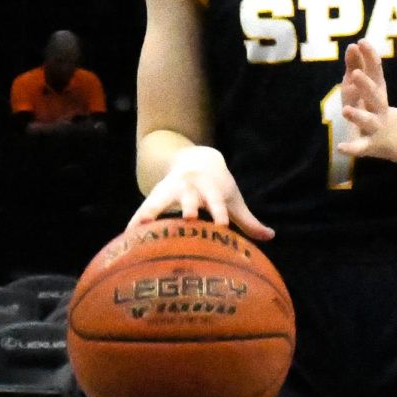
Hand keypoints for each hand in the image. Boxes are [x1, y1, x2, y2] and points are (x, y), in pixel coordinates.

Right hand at [127, 145, 274, 240]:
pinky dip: (135, 222)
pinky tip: (126, 238)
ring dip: (153, 211)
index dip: (220, 213)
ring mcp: (171, 190)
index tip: (222, 226)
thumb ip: (248, 221)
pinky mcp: (157, 195)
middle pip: (190, 197)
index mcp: (211, 189)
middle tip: (189, 218)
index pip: (217, 202)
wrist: (196, 159)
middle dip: (189, 206)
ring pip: (161, 200)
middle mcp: (191, 188)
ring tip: (142, 228)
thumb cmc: (218, 186)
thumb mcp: (233, 199)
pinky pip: (144, 209)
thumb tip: (270, 237)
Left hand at [338, 39, 392, 158]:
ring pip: (368, 121)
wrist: (392, 138)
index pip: (376, 71)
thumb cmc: (373, 105)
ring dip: (358, 116)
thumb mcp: (366, 86)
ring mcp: (375, 126)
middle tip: (356, 73)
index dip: (370, 57)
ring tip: (346, 110)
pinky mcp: (369, 144)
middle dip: (366, 85)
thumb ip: (358, 65)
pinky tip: (341, 148)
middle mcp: (379, 106)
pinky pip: (361, 146)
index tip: (362, 42)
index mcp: (378, 90)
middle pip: (375, 95)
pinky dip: (352, 148)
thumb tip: (353, 44)